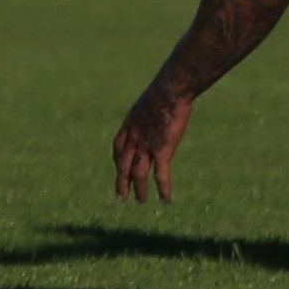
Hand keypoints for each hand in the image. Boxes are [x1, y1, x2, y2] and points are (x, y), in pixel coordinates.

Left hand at [113, 81, 191, 202]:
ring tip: (140, 201)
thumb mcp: (154, 95)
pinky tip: (166, 200)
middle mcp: (134, 138)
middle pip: (123, 165)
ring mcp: (146, 146)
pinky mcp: (162, 150)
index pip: (118, 148)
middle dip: (121, 182)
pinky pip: (161, 174)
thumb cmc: (167, 87)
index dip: (117, 160)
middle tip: (120, 197)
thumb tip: (163, 99)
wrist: (171, 89)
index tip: (119, 169)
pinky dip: (163, 189)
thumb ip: (154, 105)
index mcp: (130, 124)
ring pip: (138, 173)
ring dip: (139, 189)